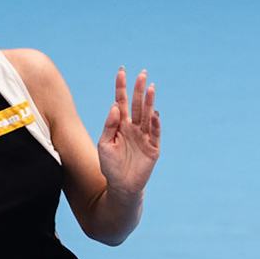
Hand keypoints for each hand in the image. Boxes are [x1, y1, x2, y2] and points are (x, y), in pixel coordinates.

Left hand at [97, 67, 159, 201]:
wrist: (121, 186)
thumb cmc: (109, 166)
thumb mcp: (104, 145)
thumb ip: (109, 126)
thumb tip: (115, 106)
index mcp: (120, 125)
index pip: (121, 102)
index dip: (121, 87)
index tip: (122, 72)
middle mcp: (133, 128)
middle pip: (137, 105)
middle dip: (139, 89)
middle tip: (142, 74)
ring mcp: (144, 137)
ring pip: (147, 116)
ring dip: (149, 102)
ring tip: (150, 87)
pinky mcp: (153, 148)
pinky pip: (155, 133)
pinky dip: (155, 124)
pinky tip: (154, 114)